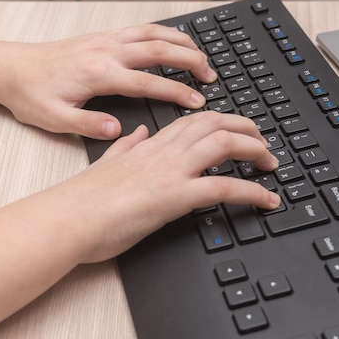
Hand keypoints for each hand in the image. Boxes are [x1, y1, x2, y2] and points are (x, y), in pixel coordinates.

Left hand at [0, 24, 216, 138]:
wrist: (9, 69)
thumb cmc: (30, 94)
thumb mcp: (54, 119)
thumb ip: (88, 125)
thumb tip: (119, 131)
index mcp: (99, 74)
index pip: (149, 83)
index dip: (177, 93)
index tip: (197, 103)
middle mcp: (106, 52)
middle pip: (160, 50)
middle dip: (191, 61)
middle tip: (211, 76)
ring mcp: (105, 41)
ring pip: (153, 34)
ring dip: (181, 42)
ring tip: (201, 56)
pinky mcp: (101, 37)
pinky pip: (140, 29)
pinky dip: (162, 33)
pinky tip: (172, 40)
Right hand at [41, 111, 280, 262]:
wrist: (67, 218)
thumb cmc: (82, 200)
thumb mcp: (106, 164)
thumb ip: (125, 147)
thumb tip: (135, 133)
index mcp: (148, 146)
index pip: (192, 122)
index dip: (221, 120)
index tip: (237, 127)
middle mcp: (163, 153)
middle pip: (214, 124)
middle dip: (246, 128)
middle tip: (264, 142)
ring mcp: (170, 171)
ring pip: (223, 144)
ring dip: (255, 151)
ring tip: (271, 163)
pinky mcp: (174, 197)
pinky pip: (223, 187)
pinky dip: (252, 191)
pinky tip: (267, 199)